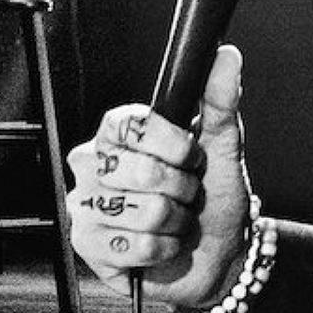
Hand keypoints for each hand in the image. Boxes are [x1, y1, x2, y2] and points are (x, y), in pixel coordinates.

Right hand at [66, 44, 252, 307]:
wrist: (218, 256)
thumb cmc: (213, 200)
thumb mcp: (222, 148)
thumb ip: (219, 101)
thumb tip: (227, 56)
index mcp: (119, 134)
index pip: (131, 124)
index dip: (173, 145)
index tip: (193, 158)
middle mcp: (92, 164)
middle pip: (140, 171)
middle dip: (181, 190)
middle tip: (187, 195)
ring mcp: (85, 204)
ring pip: (141, 211)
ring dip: (175, 223)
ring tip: (175, 222)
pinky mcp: (88, 244)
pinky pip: (133, 245)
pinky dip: (162, 249)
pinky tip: (162, 246)